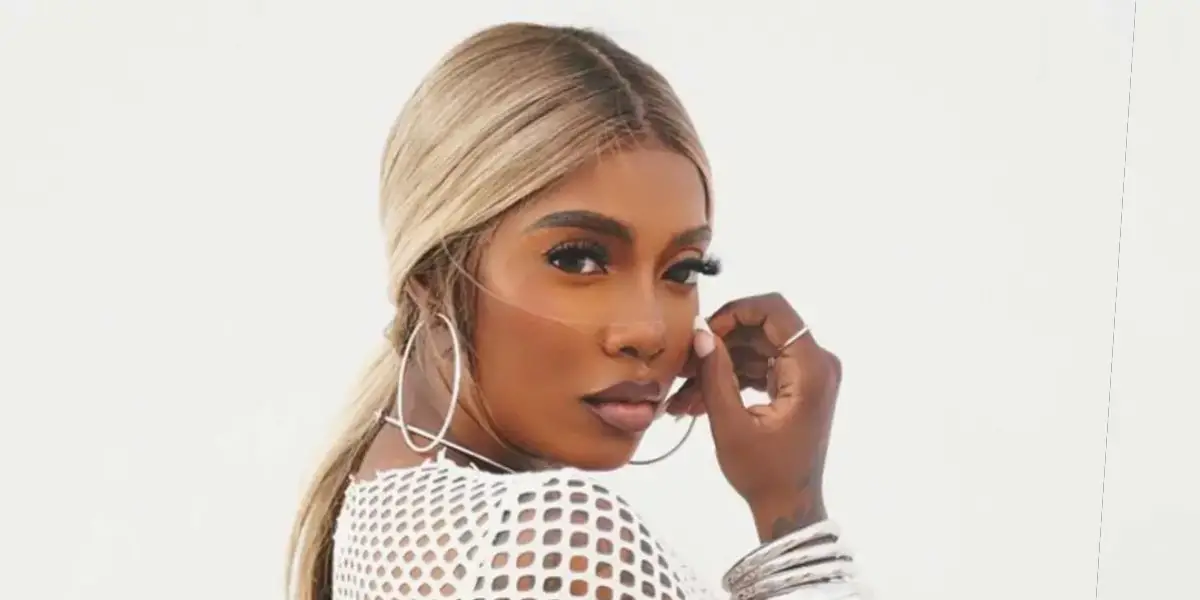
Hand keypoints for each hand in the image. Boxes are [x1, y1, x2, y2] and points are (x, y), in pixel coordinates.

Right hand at [666, 293, 842, 541]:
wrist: (788, 507)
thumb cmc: (763, 473)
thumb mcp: (731, 425)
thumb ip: (715, 375)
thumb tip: (701, 333)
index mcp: (810, 369)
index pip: (775, 310)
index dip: (735, 312)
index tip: (704, 335)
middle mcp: (817, 363)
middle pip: (764, 327)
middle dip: (721, 342)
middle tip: (686, 364)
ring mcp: (809, 374)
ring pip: (758, 346)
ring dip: (721, 363)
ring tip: (684, 389)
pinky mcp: (797, 385)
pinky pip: (762, 364)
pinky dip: (732, 376)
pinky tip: (698, 397)